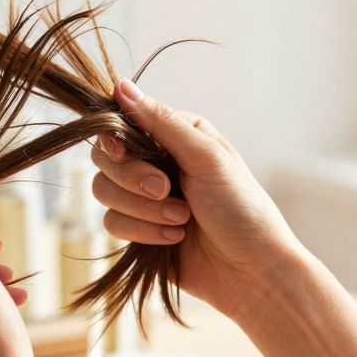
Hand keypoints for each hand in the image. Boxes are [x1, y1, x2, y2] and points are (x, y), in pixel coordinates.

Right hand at [92, 79, 307, 319]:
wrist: (252, 271)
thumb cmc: (242, 208)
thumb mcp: (207, 157)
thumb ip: (161, 122)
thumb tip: (121, 85)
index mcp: (175, 135)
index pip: (122, 123)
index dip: (116, 139)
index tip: (123, 152)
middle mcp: (156, 162)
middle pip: (105, 157)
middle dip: (132, 178)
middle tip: (166, 190)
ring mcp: (144, 198)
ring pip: (104, 191)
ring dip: (142, 209)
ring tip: (182, 219)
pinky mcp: (138, 231)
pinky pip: (112, 223)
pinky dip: (143, 233)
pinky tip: (174, 239)